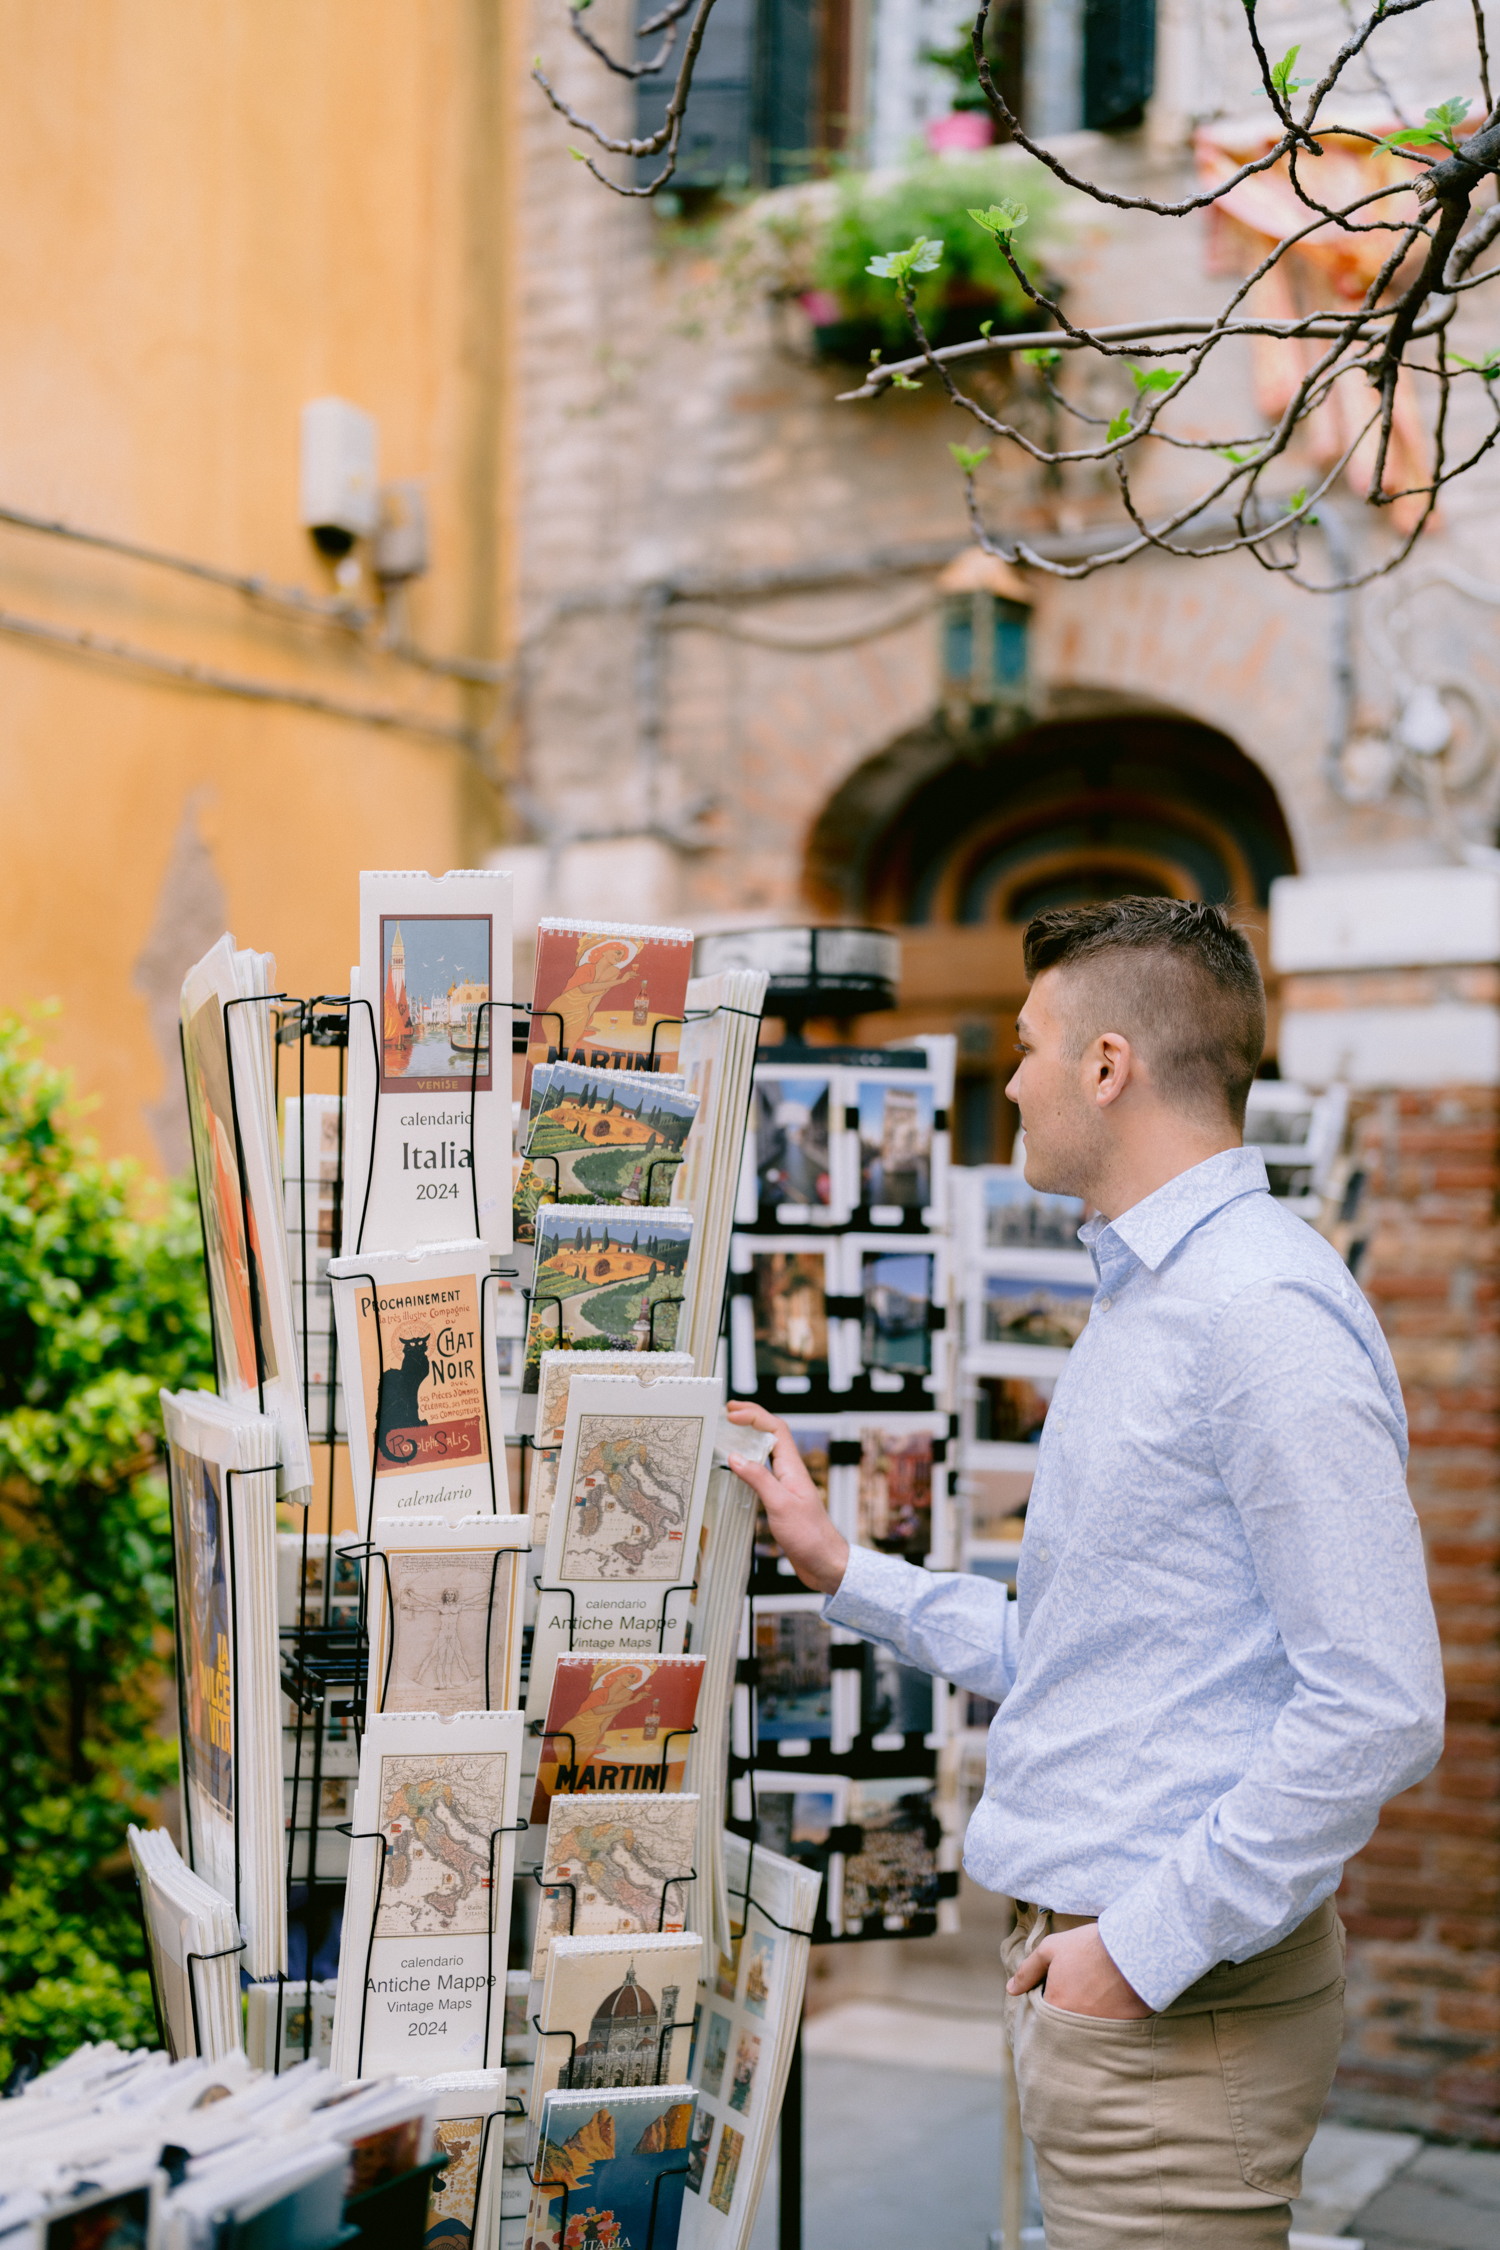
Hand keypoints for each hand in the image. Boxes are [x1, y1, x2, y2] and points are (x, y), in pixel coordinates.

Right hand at [725, 1401, 849, 1595]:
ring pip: (766, 1454)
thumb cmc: (810, 1536)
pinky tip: (736, 1471)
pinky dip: (748, 1465)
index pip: (776, 1429)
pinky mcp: (781, 1501)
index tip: (732, 1413)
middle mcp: (790, 1473)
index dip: (754, 1415)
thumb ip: (758, 1479)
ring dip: (749, 1440)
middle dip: (751, 1420)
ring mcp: (786, 1486)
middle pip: (771, 1436)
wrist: (824, 1562)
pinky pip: (763, 1473)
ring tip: (728, 1435)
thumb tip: (735, 1457)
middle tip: (728, 1413)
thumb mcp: (780, 1505)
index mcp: (793, 1468)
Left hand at [1006, 1923, 1151, 2018]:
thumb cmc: (1088, 1946)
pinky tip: (1114, 2006)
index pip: (1044, 2015)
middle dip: (1068, 2014)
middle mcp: (1075, 2025)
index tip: (1062, 1987)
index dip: (1051, 2000)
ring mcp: (1100, 2031)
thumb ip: (1028, 1970)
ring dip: (1087, 2020)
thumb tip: (1010, 1989)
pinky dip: (1109, 2024)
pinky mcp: (1123, 2032)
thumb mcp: (1051, 1949)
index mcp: (1056, 2007)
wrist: (1133, 1949)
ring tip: (1097, 1998)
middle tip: (1080, 1994)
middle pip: (1064, 2026)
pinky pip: (1110, 2035)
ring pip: (1086, 2032)